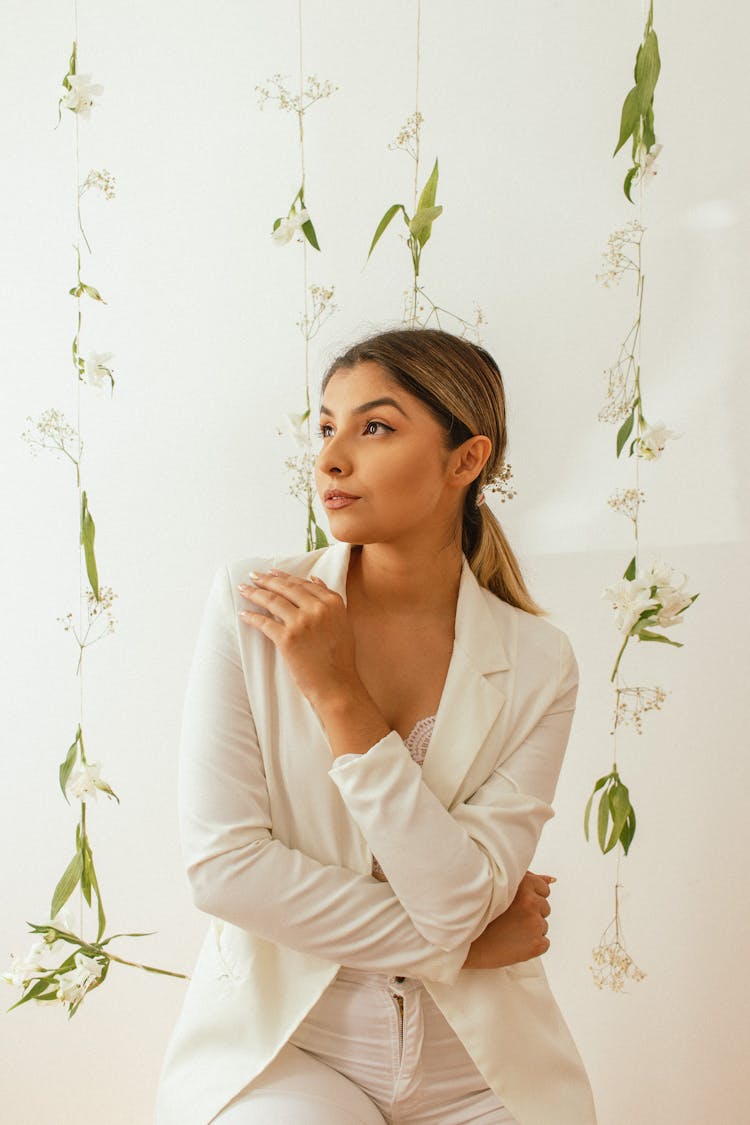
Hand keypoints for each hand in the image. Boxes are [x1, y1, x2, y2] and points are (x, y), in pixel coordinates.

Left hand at [237, 569, 360, 708]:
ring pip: (273, 601)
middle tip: (253, 575)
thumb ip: (329, 600)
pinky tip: (243, 614)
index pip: (303, 583)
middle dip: (266, 580)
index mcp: (332, 602)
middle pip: (286, 588)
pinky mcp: (287, 638)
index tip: (272, 572)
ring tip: (244, 589)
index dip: (284, 576)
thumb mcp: (342, 622)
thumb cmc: (340, 658)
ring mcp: (301, 622)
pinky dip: (252, 617)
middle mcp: (317, 608)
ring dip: (255, 593)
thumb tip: (315, 578)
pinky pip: (264, 623)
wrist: (337, 684)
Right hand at [462, 871, 553, 969]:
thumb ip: (528, 879)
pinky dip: (532, 944)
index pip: (544, 889)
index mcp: (524, 884)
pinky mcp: (536, 945)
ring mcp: (535, 924)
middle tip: (509, 918)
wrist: (465, 941)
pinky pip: (544, 943)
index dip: (529, 897)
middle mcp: (532, 902)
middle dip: (530, 913)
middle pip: (545, 908)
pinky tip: (514, 942)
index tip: (514, 904)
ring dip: (530, 929)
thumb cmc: (480, 910)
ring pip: (543, 925)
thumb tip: (552, 880)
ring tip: (508, 930)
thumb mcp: (501, 887)